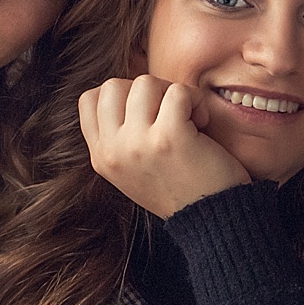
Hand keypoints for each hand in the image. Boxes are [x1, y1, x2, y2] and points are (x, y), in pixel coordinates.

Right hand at [78, 74, 250, 217]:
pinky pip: (178, 92)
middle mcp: (113, 151)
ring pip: (145, 83)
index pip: (89, 100)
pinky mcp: (168, 138)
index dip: (122, 95)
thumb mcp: (135, 168)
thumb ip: (121, 136)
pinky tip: (202, 123)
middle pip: (113, 86)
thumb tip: (127, 88)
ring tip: (188, 119)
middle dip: (148, 91)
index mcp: (101, 157)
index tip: (148, 113)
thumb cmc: (182, 187)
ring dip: (173, 93)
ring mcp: (138, 144)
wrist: (214, 221)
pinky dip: (196, 99)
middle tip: (170, 115)